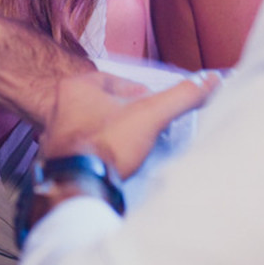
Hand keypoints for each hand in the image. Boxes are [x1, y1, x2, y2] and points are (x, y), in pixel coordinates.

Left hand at [42, 70, 219, 178]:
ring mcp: (55, 133)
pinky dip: (98, 151)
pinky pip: (83, 148)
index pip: (111, 80)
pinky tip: (113, 160)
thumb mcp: (151, 114)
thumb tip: (209, 80)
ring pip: (91, 125)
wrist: (79, 184)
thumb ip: (181, 96)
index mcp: (76, 87)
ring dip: (111, 132)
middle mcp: (58, 106)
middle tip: (143, 124)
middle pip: (101, 103)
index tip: (150, 104)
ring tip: (131, 143)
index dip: (135, 91)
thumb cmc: (106, 144)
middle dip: (123, 113)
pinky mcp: (57, 157)